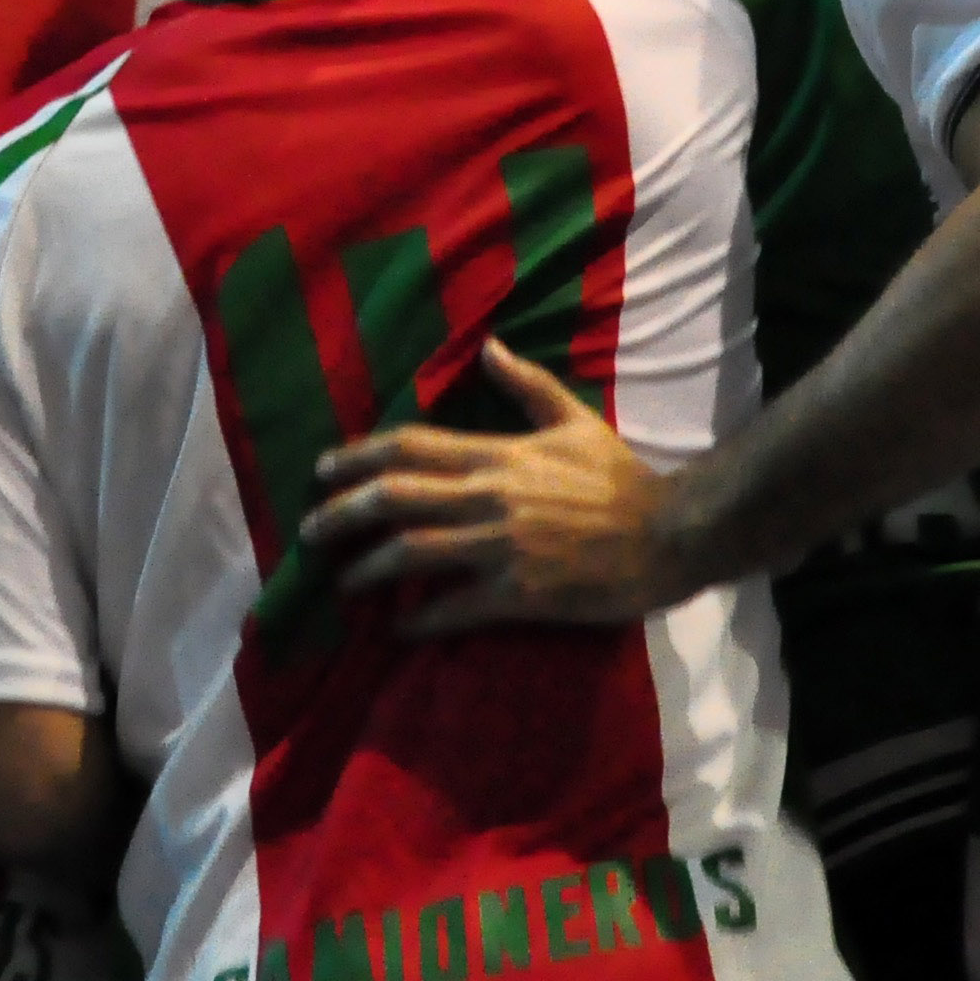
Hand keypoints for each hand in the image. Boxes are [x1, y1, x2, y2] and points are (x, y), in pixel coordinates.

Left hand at [299, 341, 697, 637]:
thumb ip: (527, 386)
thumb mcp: (573, 422)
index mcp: (499, 454)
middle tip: (309, 532)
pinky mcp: (518, 594)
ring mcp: (501, 546)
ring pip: (412, 552)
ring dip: (366, 569)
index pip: (410, 447)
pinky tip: (395, 632)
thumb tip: (489, 348)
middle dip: (342, 513)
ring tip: (340, 582)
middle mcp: (490, 495)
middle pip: (395, 497)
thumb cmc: (620, 480)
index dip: (358, 457)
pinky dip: (417, 622)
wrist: (671, 533)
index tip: (322, 471)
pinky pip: (452, 608)